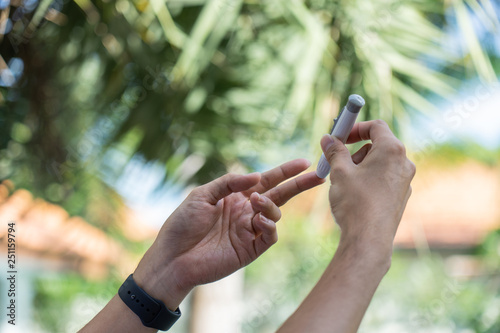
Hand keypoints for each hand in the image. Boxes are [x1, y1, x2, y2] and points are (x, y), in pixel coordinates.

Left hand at [134, 159, 323, 308]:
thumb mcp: (202, 195)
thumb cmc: (182, 224)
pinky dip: (269, 224)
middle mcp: (246, 212)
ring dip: (271, 204)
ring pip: (275, 214)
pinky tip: (258, 219)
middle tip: (318, 175)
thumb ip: (228, 183)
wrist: (172, 258)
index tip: (303, 162)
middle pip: (279, 195)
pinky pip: (269, 235)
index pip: (266, 181)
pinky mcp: (250, 249)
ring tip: (256, 202)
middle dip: (298, 185)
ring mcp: (249, 231)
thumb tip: (256, 176)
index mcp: (235, 196)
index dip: (285, 171)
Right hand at [320, 120, 414, 256]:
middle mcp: (404, 163)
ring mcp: (404, 181)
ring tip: (343, 183)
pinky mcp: (401, 197)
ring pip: (379, 164)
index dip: (355, 128)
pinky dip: (368, 180)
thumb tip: (328, 139)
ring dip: (360, 167)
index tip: (339, 136)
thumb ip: (335, 151)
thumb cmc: (355, 202)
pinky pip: (383, 180)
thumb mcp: (340, 172)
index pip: (376, 126)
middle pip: (377, 145)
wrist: (369, 239)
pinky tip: (354, 196)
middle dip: (355, 150)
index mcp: (392, 151)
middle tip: (336, 160)